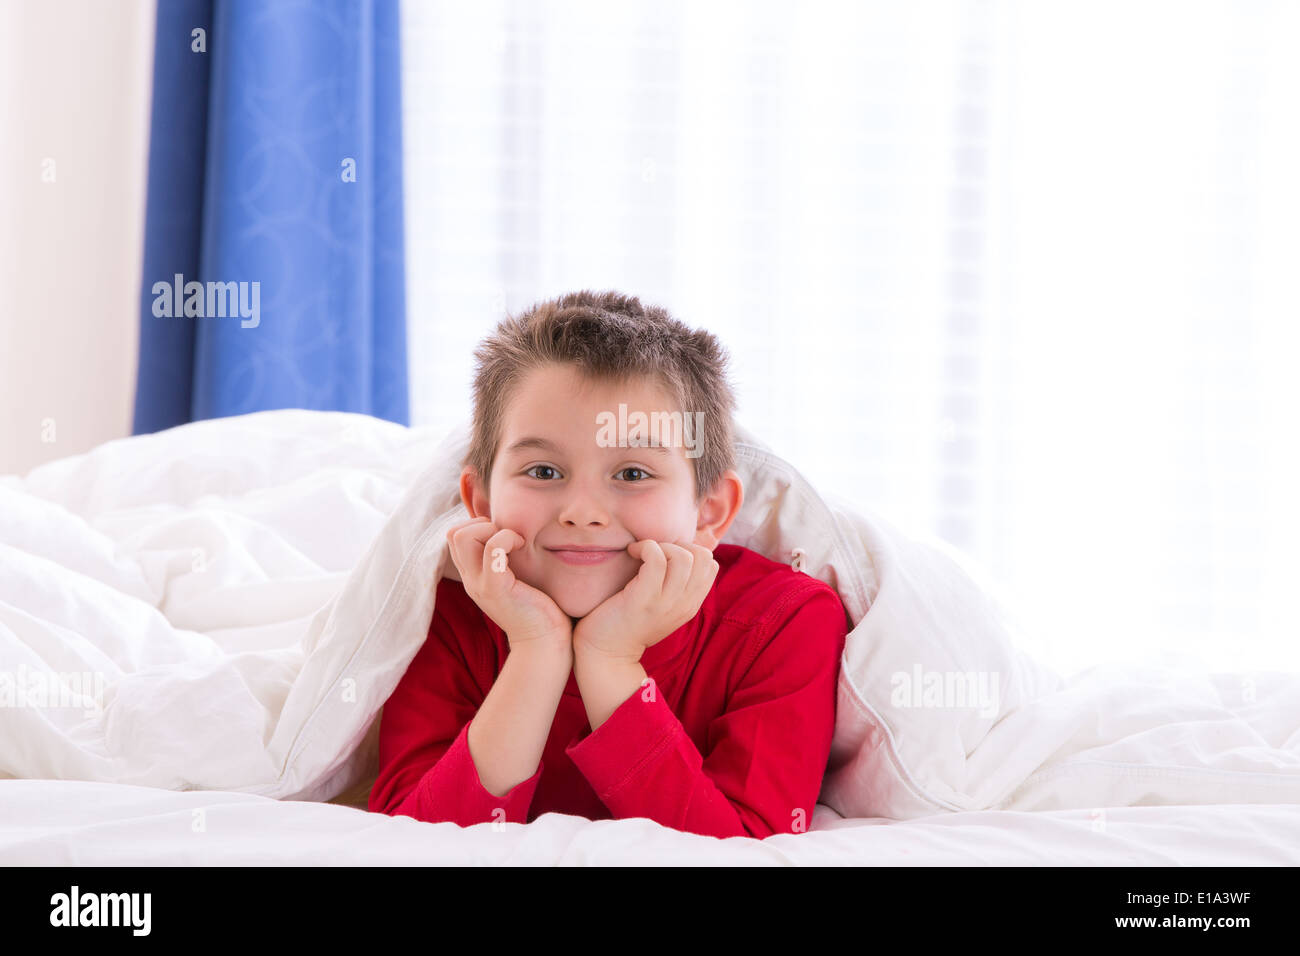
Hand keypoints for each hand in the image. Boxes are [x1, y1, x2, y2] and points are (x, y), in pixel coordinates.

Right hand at [444, 516, 572, 651]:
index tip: (503, 535)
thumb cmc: (538, 608)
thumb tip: (514, 530)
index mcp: (473, 576)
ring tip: (514, 542)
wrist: (544, 643)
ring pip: (463, 536)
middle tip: (508, 538)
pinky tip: (522, 546)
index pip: (454, 537)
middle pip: (453, 534)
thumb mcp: (515, 578)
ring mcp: (479, 584)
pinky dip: (507, 537)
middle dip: (481, 524)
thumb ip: (507, 559)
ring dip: (491, 529)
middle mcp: (471, 579)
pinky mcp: (496, 588)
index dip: (476, 526)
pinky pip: (492, 548)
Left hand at [572, 540, 718, 662]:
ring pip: (683, 557)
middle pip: (703, 557)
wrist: (606, 653)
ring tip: (643, 552)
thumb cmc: (628, 622)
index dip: (690, 550)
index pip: (711, 565)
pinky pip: (656, 559)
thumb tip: (676, 551)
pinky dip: (645, 547)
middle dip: (678, 544)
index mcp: (691, 605)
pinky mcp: (645, 599)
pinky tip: (632, 552)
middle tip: (655, 551)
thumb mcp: (662, 606)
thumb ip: (675, 586)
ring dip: (661, 545)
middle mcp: (684, 604)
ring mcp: (666, 603)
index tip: (666, 554)